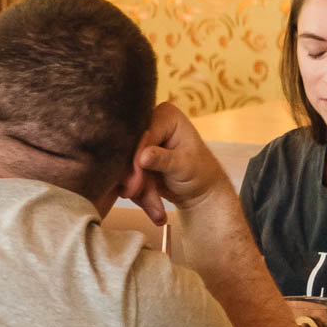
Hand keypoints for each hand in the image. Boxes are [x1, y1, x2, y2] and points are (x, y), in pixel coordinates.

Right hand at [126, 102, 228, 223]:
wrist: (200, 191)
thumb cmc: (200, 173)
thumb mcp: (184, 166)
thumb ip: (163, 160)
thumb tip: (143, 156)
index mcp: (166, 115)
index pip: (143, 134)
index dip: (136, 157)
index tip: (136, 181)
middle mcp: (150, 123)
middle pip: (129, 149)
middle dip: (136, 178)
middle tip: (136, 196)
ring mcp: (140, 141)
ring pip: (125, 165)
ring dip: (138, 190)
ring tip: (156, 211)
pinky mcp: (133, 158)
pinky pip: (125, 175)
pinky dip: (137, 193)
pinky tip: (152, 206)